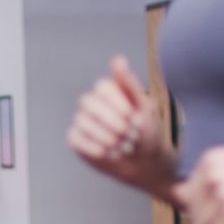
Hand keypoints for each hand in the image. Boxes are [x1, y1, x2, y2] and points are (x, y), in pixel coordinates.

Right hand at [67, 55, 174, 196]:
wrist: (147, 164)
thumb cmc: (148, 134)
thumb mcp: (145, 107)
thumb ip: (130, 84)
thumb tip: (117, 59)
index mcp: (109, 92)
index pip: (102, 87)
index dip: (116, 103)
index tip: (132, 117)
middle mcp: (93, 104)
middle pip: (88, 103)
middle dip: (110, 121)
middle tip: (128, 135)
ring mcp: (82, 121)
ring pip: (82, 121)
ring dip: (104, 136)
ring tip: (122, 147)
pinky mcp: (76, 140)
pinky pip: (75, 138)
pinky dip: (92, 147)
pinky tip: (108, 154)